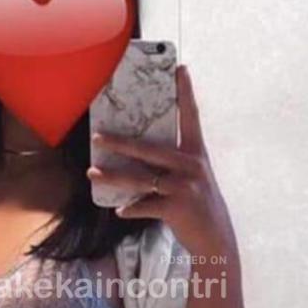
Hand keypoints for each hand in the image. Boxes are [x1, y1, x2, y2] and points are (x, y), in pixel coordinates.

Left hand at [87, 64, 237, 260]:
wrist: (216, 240)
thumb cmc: (199, 208)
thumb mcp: (194, 180)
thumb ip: (174, 166)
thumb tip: (139, 157)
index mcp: (196, 155)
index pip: (191, 118)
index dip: (185, 93)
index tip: (180, 68)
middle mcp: (191, 166)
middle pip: (149, 149)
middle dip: (120, 143)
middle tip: (97, 137)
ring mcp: (184, 187)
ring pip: (140, 179)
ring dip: (113, 177)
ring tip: (92, 174)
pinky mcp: (177, 208)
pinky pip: (145, 206)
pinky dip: (131, 210)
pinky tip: (120, 211)